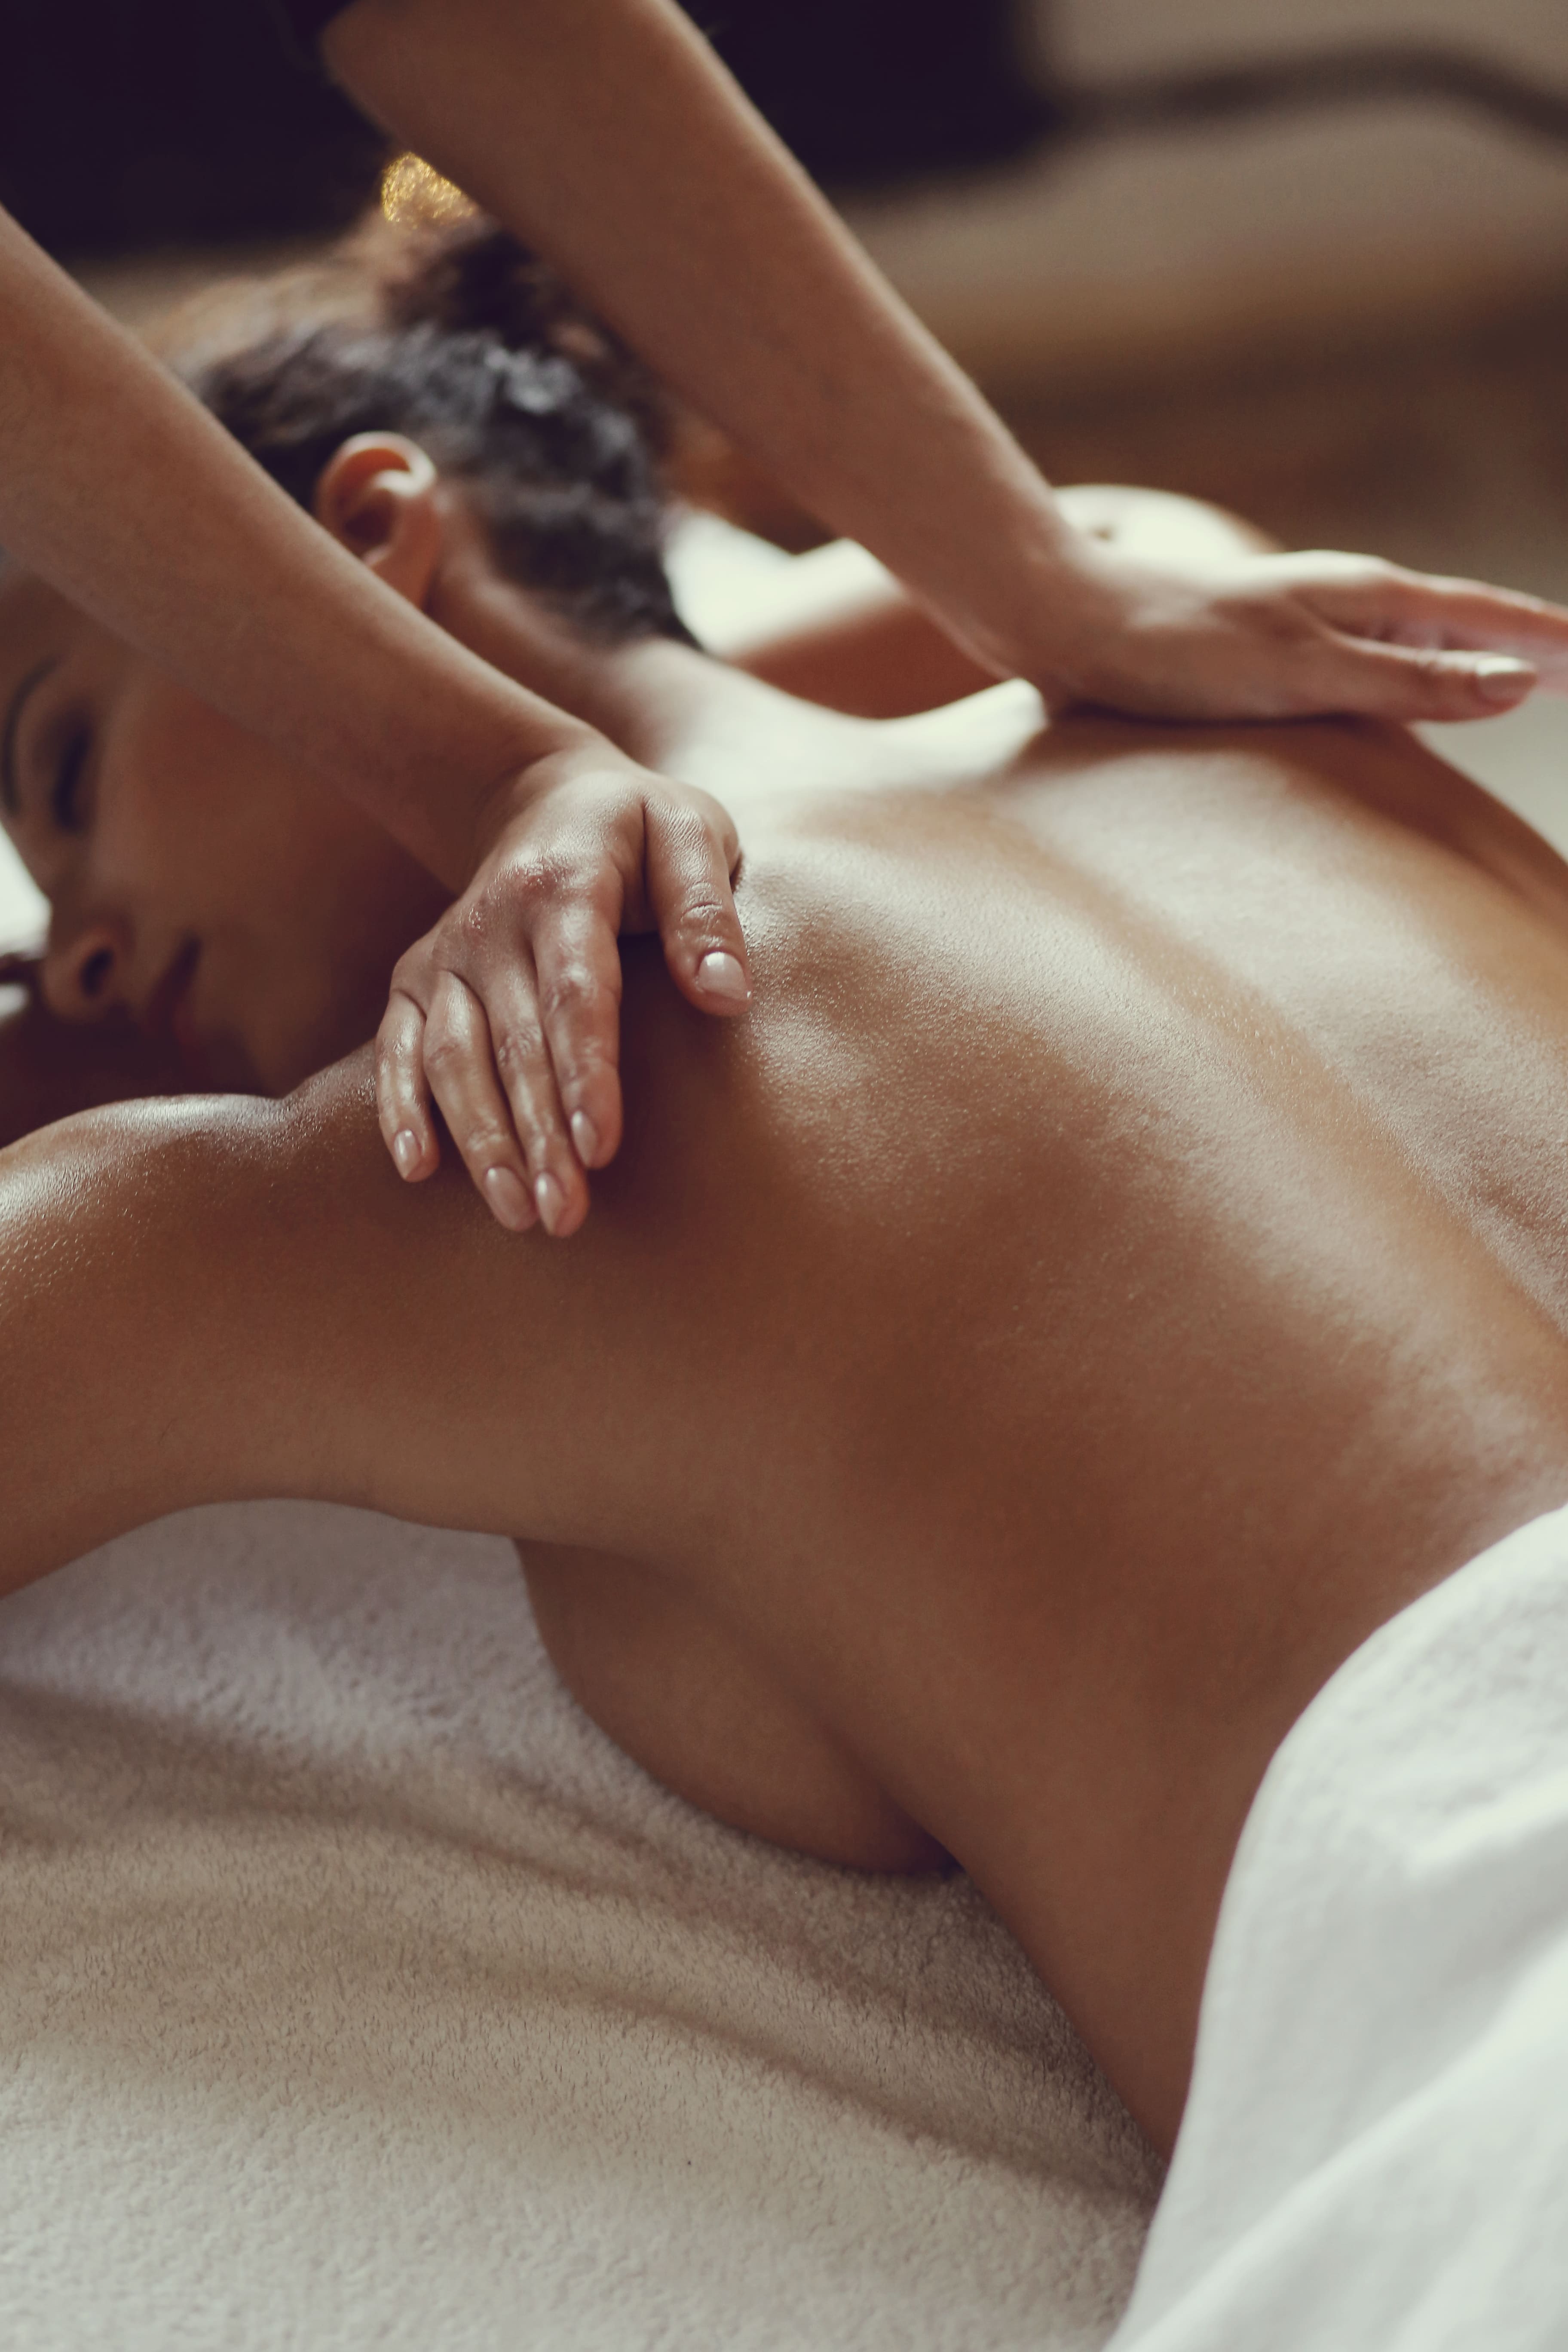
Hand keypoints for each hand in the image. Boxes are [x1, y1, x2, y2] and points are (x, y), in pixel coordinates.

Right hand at [374, 744, 749, 1237]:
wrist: (543, 795)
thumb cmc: (638, 827)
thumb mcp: (691, 831)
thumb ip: (706, 909)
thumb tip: (729, 996)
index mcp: (564, 885)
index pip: (576, 992)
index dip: (586, 1072)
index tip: (602, 1146)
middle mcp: (491, 922)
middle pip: (513, 1042)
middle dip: (538, 1135)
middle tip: (563, 1215)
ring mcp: (447, 953)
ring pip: (450, 1057)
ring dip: (480, 1140)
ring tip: (518, 1213)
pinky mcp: (415, 977)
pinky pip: (396, 1048)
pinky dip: (398, 1108)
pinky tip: (416, 1170)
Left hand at [1043, 541, 1567, 723]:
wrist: (1073, 629)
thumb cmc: (1180, 652)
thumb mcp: (1304, 672)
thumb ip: (1409, 680)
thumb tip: (1518, 685)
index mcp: (1374, 598)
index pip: (1497, 621)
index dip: (1559, 645)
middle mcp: (1354, 607)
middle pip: (1473, 628)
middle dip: (1538, 650)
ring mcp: (1318, 631)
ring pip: (1427, 645)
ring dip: (1482, 661)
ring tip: (1538, 680)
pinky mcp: (1279, 661)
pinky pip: (1377, 671)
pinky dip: (1420, 681)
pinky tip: (1417, 699)